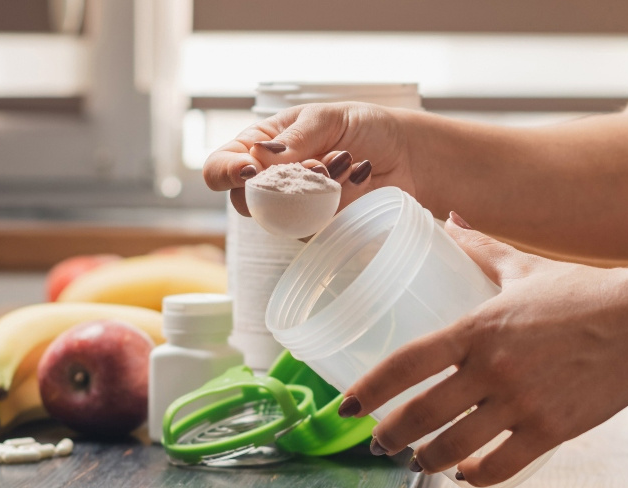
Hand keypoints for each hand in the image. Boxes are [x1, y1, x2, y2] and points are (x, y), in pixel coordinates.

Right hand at [202, 102, 417, 216]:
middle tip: (320, 164)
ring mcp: (294, 211)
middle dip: (281, 185)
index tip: (250, 169)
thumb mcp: (326, 118)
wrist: (405, 153)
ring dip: (317, 190)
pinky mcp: (321, 229)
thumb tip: (261, 155)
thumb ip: (295, 138)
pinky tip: (360, 176)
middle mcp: (270, 183)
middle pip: (244, 203)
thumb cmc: (362, 127)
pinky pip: (317, 228)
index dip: (226, 172)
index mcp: (259, 147)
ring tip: (346, 160)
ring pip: (283, 220)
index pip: (221, 167)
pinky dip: (340, 200)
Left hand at [342, 213, 627, 487]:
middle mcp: (493, 368)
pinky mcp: (552, 429)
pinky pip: (499, 465)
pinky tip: (467, 474)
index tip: (347, 407)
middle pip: (421, 415)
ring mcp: (522, 402)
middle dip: (391, 437)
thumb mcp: (527, 267)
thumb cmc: (588, 293)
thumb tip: (450, 221)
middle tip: (379, 445)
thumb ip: (482, 248)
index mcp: (479, 326)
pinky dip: (476, 475)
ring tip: (420, 463)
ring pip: (454, 448)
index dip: (369, 390)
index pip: (406, 362)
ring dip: (428, 462)